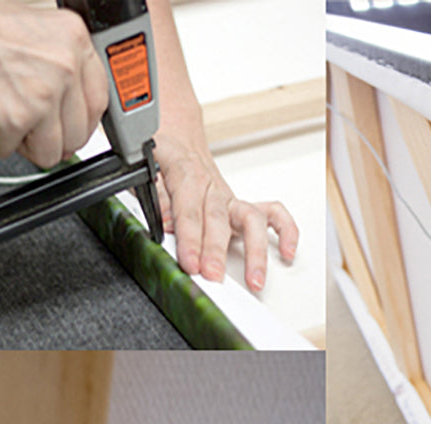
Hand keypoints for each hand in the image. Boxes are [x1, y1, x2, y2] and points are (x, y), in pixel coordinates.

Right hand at [0, 2, 107, 167]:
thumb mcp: (29, 31)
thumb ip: (55, 63)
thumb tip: (68, 103)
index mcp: (72, 38)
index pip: (98, 99)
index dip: (78, 121)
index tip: (65, 128)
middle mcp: (63, 64)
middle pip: (78, 133)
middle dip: (49, 138)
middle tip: (24, 129)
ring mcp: (42, 94)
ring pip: (50, 152)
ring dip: (20, 144)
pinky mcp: (15, 120)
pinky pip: (8, 154)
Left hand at [152, 126, 297, 290]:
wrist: (176, 136)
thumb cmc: (160, 157)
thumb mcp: (145, 169)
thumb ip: (154, 197)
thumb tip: (164, 223)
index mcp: (184, 172)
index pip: (188, 208)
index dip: (190, 237)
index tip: (190, 262)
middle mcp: (211, 186)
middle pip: (218, 218)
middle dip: (216, 250)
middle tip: (212, 275)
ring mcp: (228, 197)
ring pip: (251, 218)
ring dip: (255, 250)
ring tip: (254, 279)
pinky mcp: (239, 206)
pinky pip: (271, 213)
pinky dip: (284, 230)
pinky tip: (286, 251)